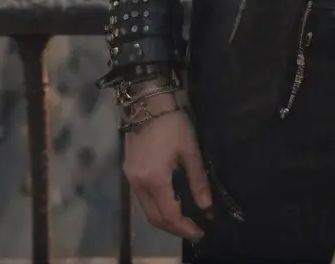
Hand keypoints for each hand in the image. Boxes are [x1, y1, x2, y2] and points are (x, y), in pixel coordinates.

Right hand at [123, 97, 212, 241]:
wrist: (147, 101)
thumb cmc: (172, 122)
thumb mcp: (190, 149)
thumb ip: (198, 179)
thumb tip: (206, 206)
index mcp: (154, 179)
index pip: (169, 215)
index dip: (185, 227)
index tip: (200, 232)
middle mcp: (138, 184)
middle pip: (154, 217)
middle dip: (174, 228)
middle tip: (194, 229)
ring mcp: (131, 178)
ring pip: (146, 210)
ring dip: (164, 218)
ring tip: (184, 218)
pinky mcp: (129, 171)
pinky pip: (142, 198)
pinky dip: (156, 206)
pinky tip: (169, 201)